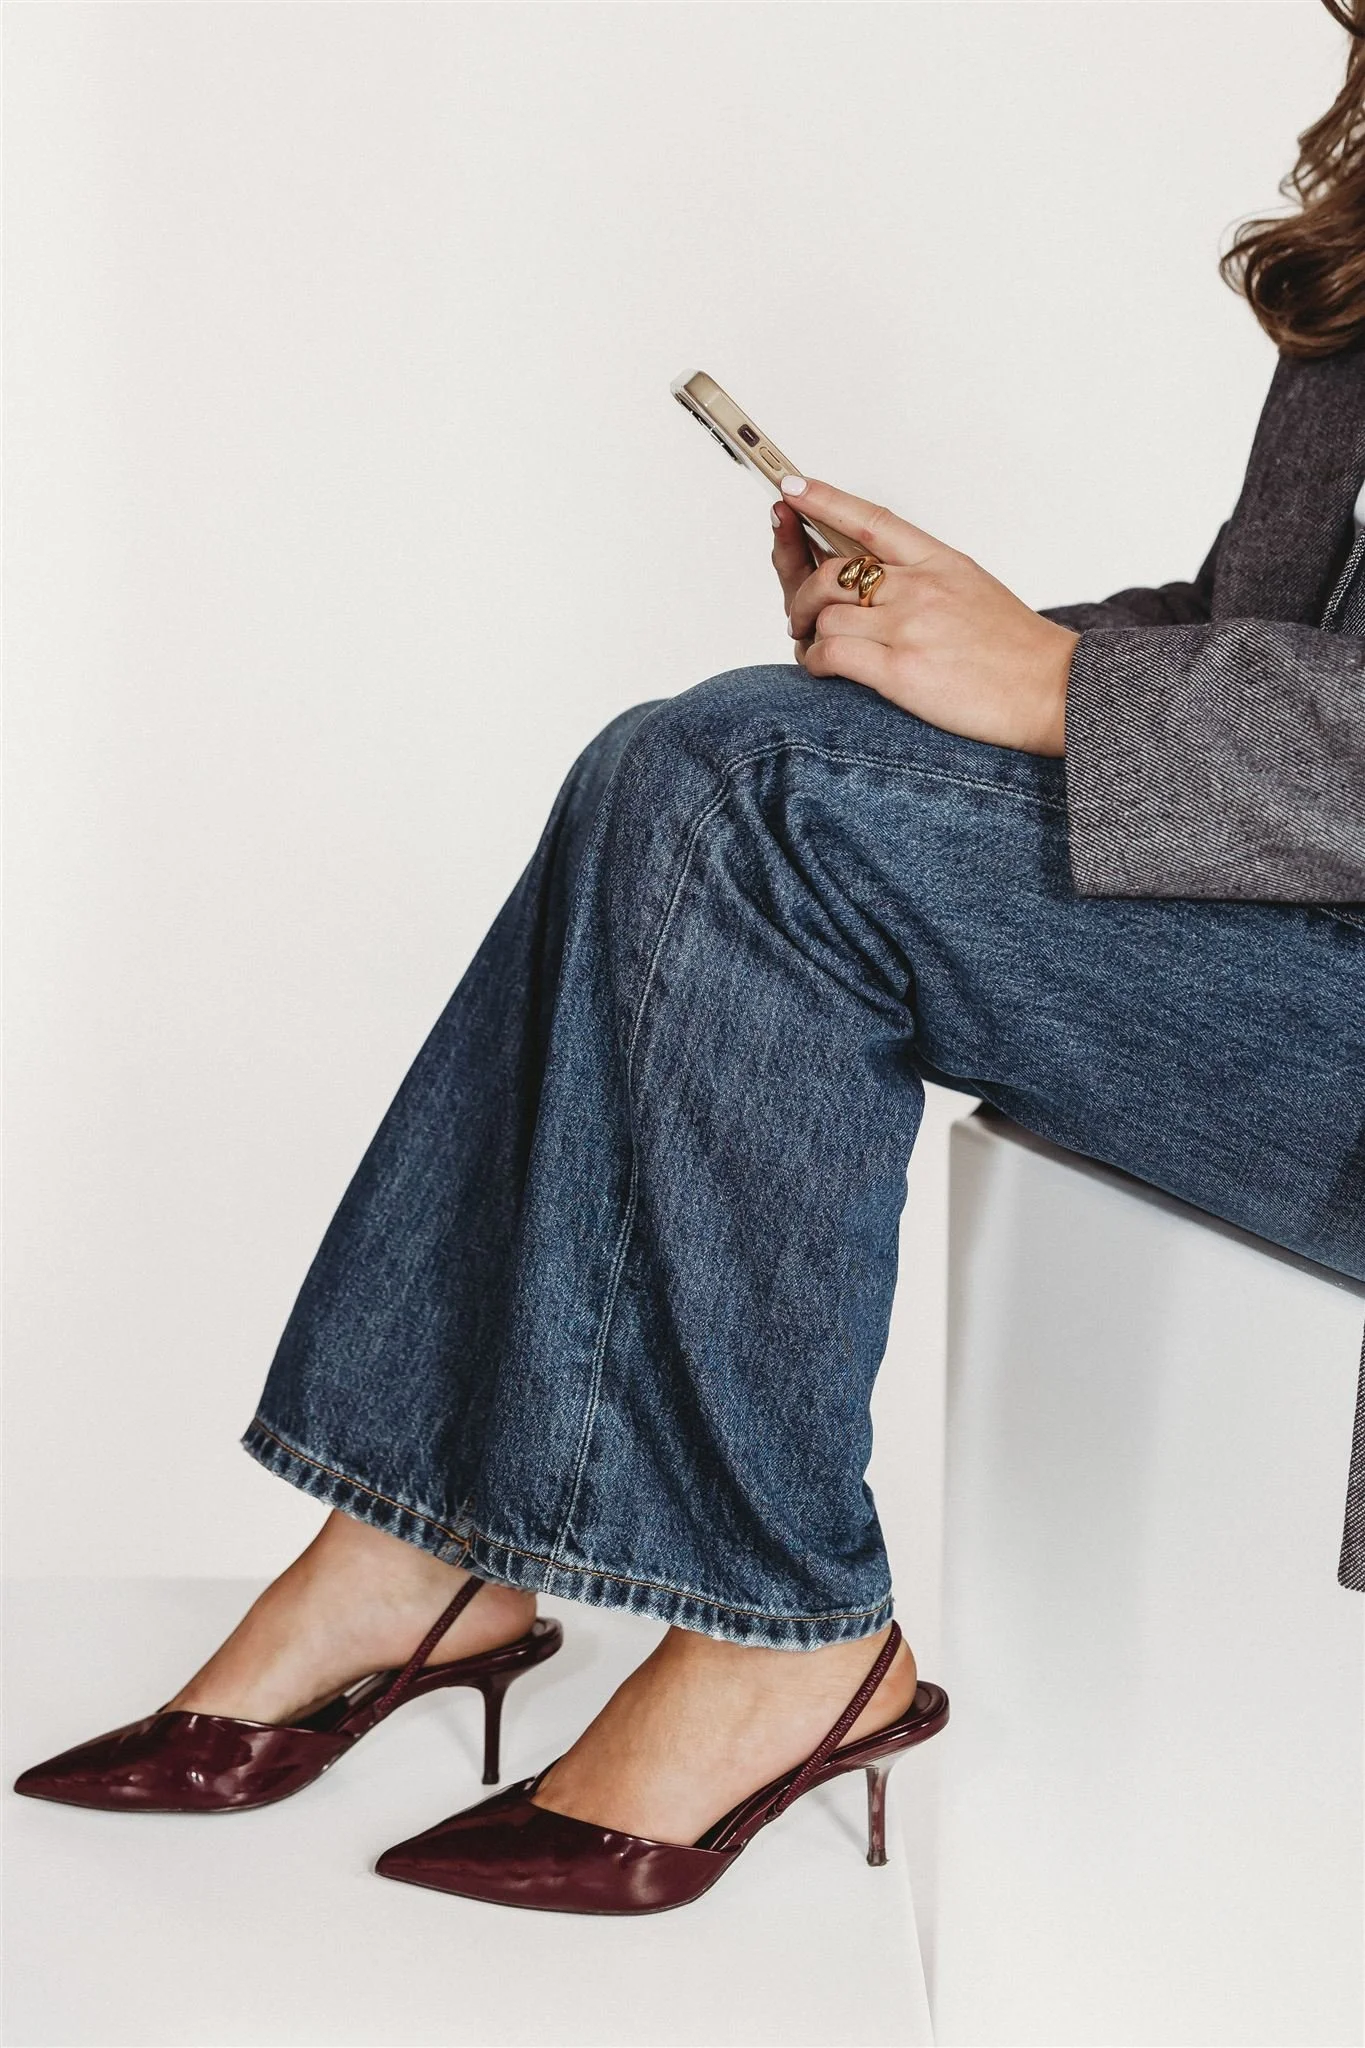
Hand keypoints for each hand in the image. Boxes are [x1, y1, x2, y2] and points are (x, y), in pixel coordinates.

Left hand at [769, 475, 1077, 756]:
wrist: (1053, 690)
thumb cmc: (1019, 651)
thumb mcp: (975, 590)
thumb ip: (927, 580)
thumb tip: (882, 584)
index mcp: (940, 562)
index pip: (870, 520)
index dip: (824, 500)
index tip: (792, 488)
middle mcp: (921, 588)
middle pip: (832, 573)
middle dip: (803, 595)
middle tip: (800, 616)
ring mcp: (909, 627)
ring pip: (826, 617)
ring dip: (808, 635)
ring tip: (815, 650)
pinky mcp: (900, 671)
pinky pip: (832, 655)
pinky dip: (816, 662)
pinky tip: (823, 669)